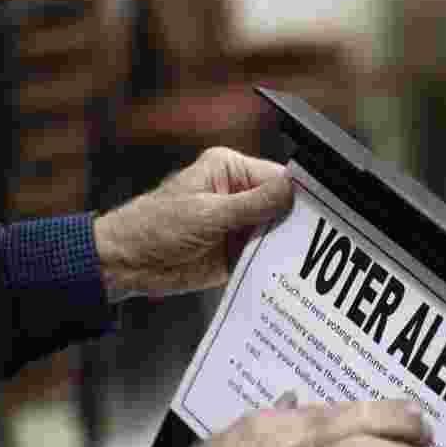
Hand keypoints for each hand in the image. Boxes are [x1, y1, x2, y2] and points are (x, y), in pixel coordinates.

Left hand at [93, 147, 293, 300]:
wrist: (126, 264)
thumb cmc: (154, 226)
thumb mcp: (208, 213)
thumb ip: (253, 204)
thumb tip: (292, 190)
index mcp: (230, 170)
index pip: (278, 179)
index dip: (299, 197)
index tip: (319, 216)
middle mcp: (239, 195)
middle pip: (282, 207)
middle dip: (294, 225)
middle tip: (312, 244)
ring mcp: (239, 225)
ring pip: (276, 234)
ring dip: (284, 248)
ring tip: (301, 263)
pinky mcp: (236, 252)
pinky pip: (264, 257)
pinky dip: (273, 266)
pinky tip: (287, 276)